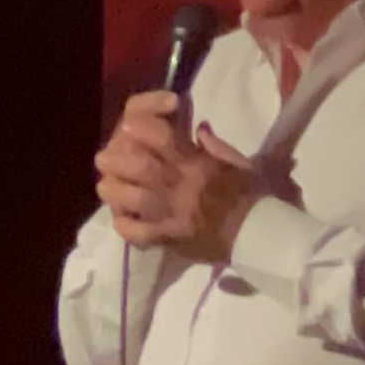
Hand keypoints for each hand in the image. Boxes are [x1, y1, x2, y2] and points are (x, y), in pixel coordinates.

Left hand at [94, 91, 264, 260]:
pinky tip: (122, 218)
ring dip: (114, 190)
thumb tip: (197, 128)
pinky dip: (125, 225)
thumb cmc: (252, 197)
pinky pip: (138, 234)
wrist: (261, 237)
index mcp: (197, 165)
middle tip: (103, 158)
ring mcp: (172, 215)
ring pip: (131, 199)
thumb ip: (216, 146)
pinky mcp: (169, 239)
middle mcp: (180, 187)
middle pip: (138, 167)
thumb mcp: (239, 163)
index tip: (130, 125)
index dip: (141, 128)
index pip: (161, 138)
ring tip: (106, 186)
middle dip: (116, 159)